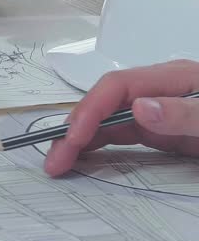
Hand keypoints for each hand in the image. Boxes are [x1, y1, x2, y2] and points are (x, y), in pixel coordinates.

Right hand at [44, 60, 198, 176]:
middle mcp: (158, 91)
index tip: (74, 138)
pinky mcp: (159, 129)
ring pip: (107, 119)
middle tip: (56, 159)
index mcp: (172, 78)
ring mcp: (157, 109)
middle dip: (75, 128)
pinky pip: (120, 132)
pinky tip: (81, 156)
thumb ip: (184, 113)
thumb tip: (140, 107)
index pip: (117, 86)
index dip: (90, 109)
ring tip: (59, 161)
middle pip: (104, 102)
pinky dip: (97, 144)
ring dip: (79, 139)